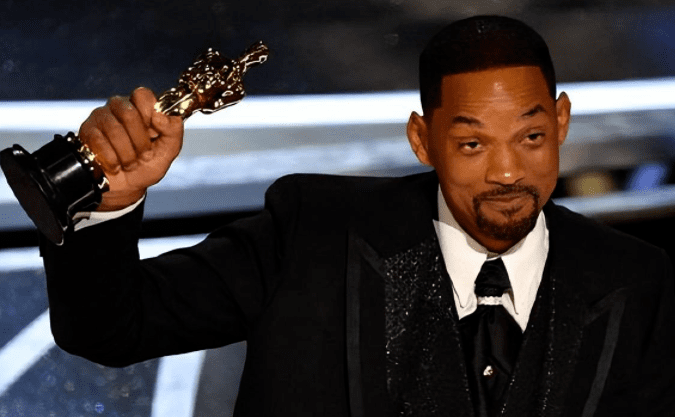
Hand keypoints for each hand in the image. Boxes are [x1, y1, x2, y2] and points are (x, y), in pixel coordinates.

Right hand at [78, 87, 183, 210]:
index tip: (154, 133)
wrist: (127, 188)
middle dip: (140, 142)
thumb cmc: (147, 165)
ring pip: (114, 129)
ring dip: (127, 154)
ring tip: (130, 163)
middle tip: (144, 155)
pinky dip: (112, 160)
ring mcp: (101, 117)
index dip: (149, 114)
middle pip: (129, 113)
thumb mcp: (169, 150)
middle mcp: (119, 107)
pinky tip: (115, 165)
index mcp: (141, 108)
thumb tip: (160, 115)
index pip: (143, 95)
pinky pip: (99, 142)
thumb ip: (174, 130)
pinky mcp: (87, 132)